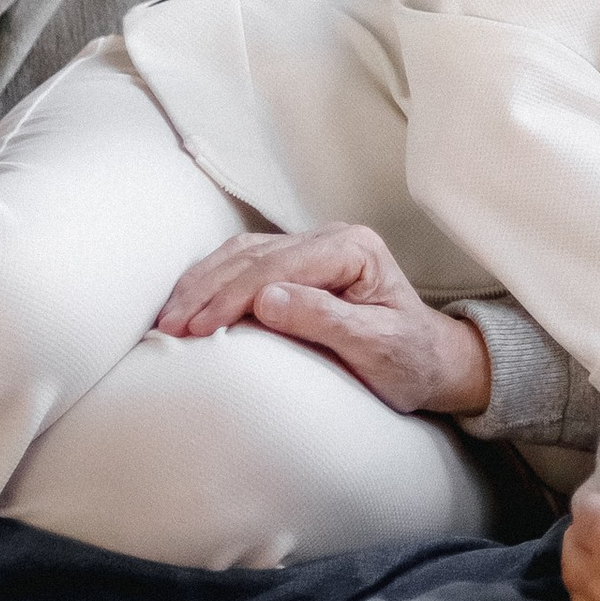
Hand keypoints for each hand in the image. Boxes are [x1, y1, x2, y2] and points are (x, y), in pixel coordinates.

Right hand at [151, 225, 491, 417]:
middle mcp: (332, 238)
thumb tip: (265, 299)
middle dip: (207, 291)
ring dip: (201, 284)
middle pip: (254, 256)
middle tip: (169, 329)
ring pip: (242, 254)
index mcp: (354, 249)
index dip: (232, 296)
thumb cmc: (410, 360)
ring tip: (168, 319)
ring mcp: (313, 248)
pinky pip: (244, 263)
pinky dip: (211, 282)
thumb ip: (325, 320)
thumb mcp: (377, 346)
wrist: (431, 362)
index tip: (196, 329)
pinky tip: (188, 304)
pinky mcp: (298, 265)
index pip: (278, 266)